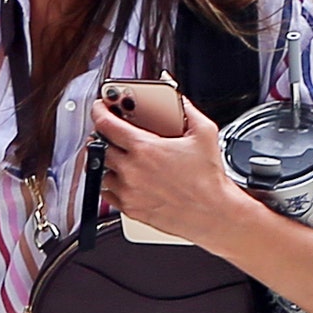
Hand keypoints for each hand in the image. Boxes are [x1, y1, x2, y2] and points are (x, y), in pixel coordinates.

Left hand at [90, 97, 260, 249]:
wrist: (213, 213)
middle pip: (98, 147)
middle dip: (103, 136)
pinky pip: (107, 193)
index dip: (99, 111)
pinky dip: (111, 183)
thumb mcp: (204, 133)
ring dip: (107, 161)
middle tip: (111, 132)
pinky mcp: (130, 209)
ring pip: (101, 170)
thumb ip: (186, 108)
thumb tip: (177, 98)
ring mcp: (128, 191)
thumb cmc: (209, 179)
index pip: (106, 124)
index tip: (99, 107)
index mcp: (145, 148)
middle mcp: (131, 170)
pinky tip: (124, 177)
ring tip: (120, 156)